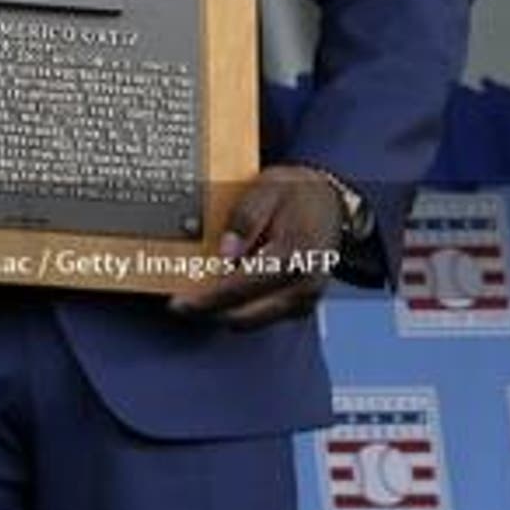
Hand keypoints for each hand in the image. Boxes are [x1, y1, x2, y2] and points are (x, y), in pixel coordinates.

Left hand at [166, 164, 343, 328]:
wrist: (331, 203)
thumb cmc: (296, 193)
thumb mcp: (266, 189)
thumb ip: (245, 220)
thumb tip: (226, 254)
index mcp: (292, 255)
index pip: (240, 287)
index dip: (206, 299)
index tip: (178, 304)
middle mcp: (303, 286)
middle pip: (245, 315)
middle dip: (209, 311)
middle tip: (180, 303)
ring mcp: (305, 300)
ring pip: (253, 320)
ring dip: (223, 311)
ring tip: (199, 294)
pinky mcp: (302, 305)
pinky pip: (263, 315)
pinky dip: (241, 308)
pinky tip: (224, 289)